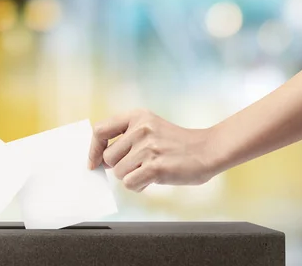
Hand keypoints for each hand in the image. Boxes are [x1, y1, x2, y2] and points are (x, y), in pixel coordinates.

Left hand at [89, 109, 217, 191]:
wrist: (207, 150)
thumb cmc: (175, 143)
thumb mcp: (149, 127)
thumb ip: (125, 137)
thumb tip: (99, 159)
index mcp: (136, 116)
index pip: (100, 130)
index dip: (93, 149)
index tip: (93, 162)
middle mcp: (140, 129)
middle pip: (108, 157)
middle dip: (119, 167)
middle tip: (137, 165)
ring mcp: (148, 147)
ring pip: (118, 173)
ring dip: (131, 176)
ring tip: (149, 170)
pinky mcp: (155, 166)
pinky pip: (130, 183)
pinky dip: (139, 185)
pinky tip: (152, 179)